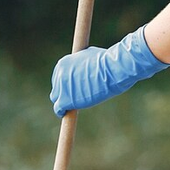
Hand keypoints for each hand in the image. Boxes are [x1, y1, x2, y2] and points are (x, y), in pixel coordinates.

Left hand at [50, 26, 169, 116]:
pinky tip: (67, 114)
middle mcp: (59, 75)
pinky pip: (59, 109)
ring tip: (71, 107)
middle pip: (57, 88)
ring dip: (64, 103)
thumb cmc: (106, 62)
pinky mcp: (65, 99)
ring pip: (57, 99)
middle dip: (65, 93)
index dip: (66, 84)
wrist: (112, 70)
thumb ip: (82, 62)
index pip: (59, 76)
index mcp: (63, 63)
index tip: (72, 89)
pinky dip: (63, 112)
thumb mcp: (91, 56)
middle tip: (74, 98)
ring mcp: (61, 87)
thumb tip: (86, 63)